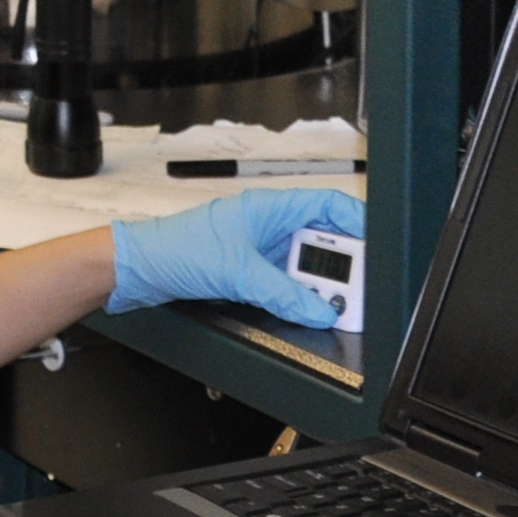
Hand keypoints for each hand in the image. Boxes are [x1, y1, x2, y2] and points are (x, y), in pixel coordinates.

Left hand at [109, 187, 361, 320]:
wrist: (136, 269)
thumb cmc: (174, 249)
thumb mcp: (239, 273)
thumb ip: (284, 294)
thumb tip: (320, 311)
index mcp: (270, 208)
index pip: (329, 205)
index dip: (359, 222)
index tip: (381, 246)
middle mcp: (268, 225)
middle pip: (324, 240)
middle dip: (345, 266)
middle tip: (360, 291)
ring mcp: (260, 250)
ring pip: (306, 266)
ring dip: (320, 287)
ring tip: (336, 307)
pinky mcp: (249, 272)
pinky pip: (286, 284)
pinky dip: (299, 297)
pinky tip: (307, 310)